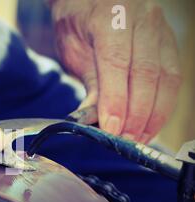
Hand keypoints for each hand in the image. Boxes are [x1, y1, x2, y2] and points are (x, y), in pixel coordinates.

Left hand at [50, 0, 181, 142]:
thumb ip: (88, 83)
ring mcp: (161, 30)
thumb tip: (94, 120)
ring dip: (154, 115)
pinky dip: (162, 105)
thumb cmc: (78, 21)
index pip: (117, 63)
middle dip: (136, 114)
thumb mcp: (72, 49)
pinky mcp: (169, 43)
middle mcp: (143, 20)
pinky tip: (149, 124)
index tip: (111, 128)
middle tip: (124, 140)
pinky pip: (172, 78)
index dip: (116, 100)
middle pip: (147, 73)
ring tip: (137, 138)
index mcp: (111, 17)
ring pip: (167, 78)